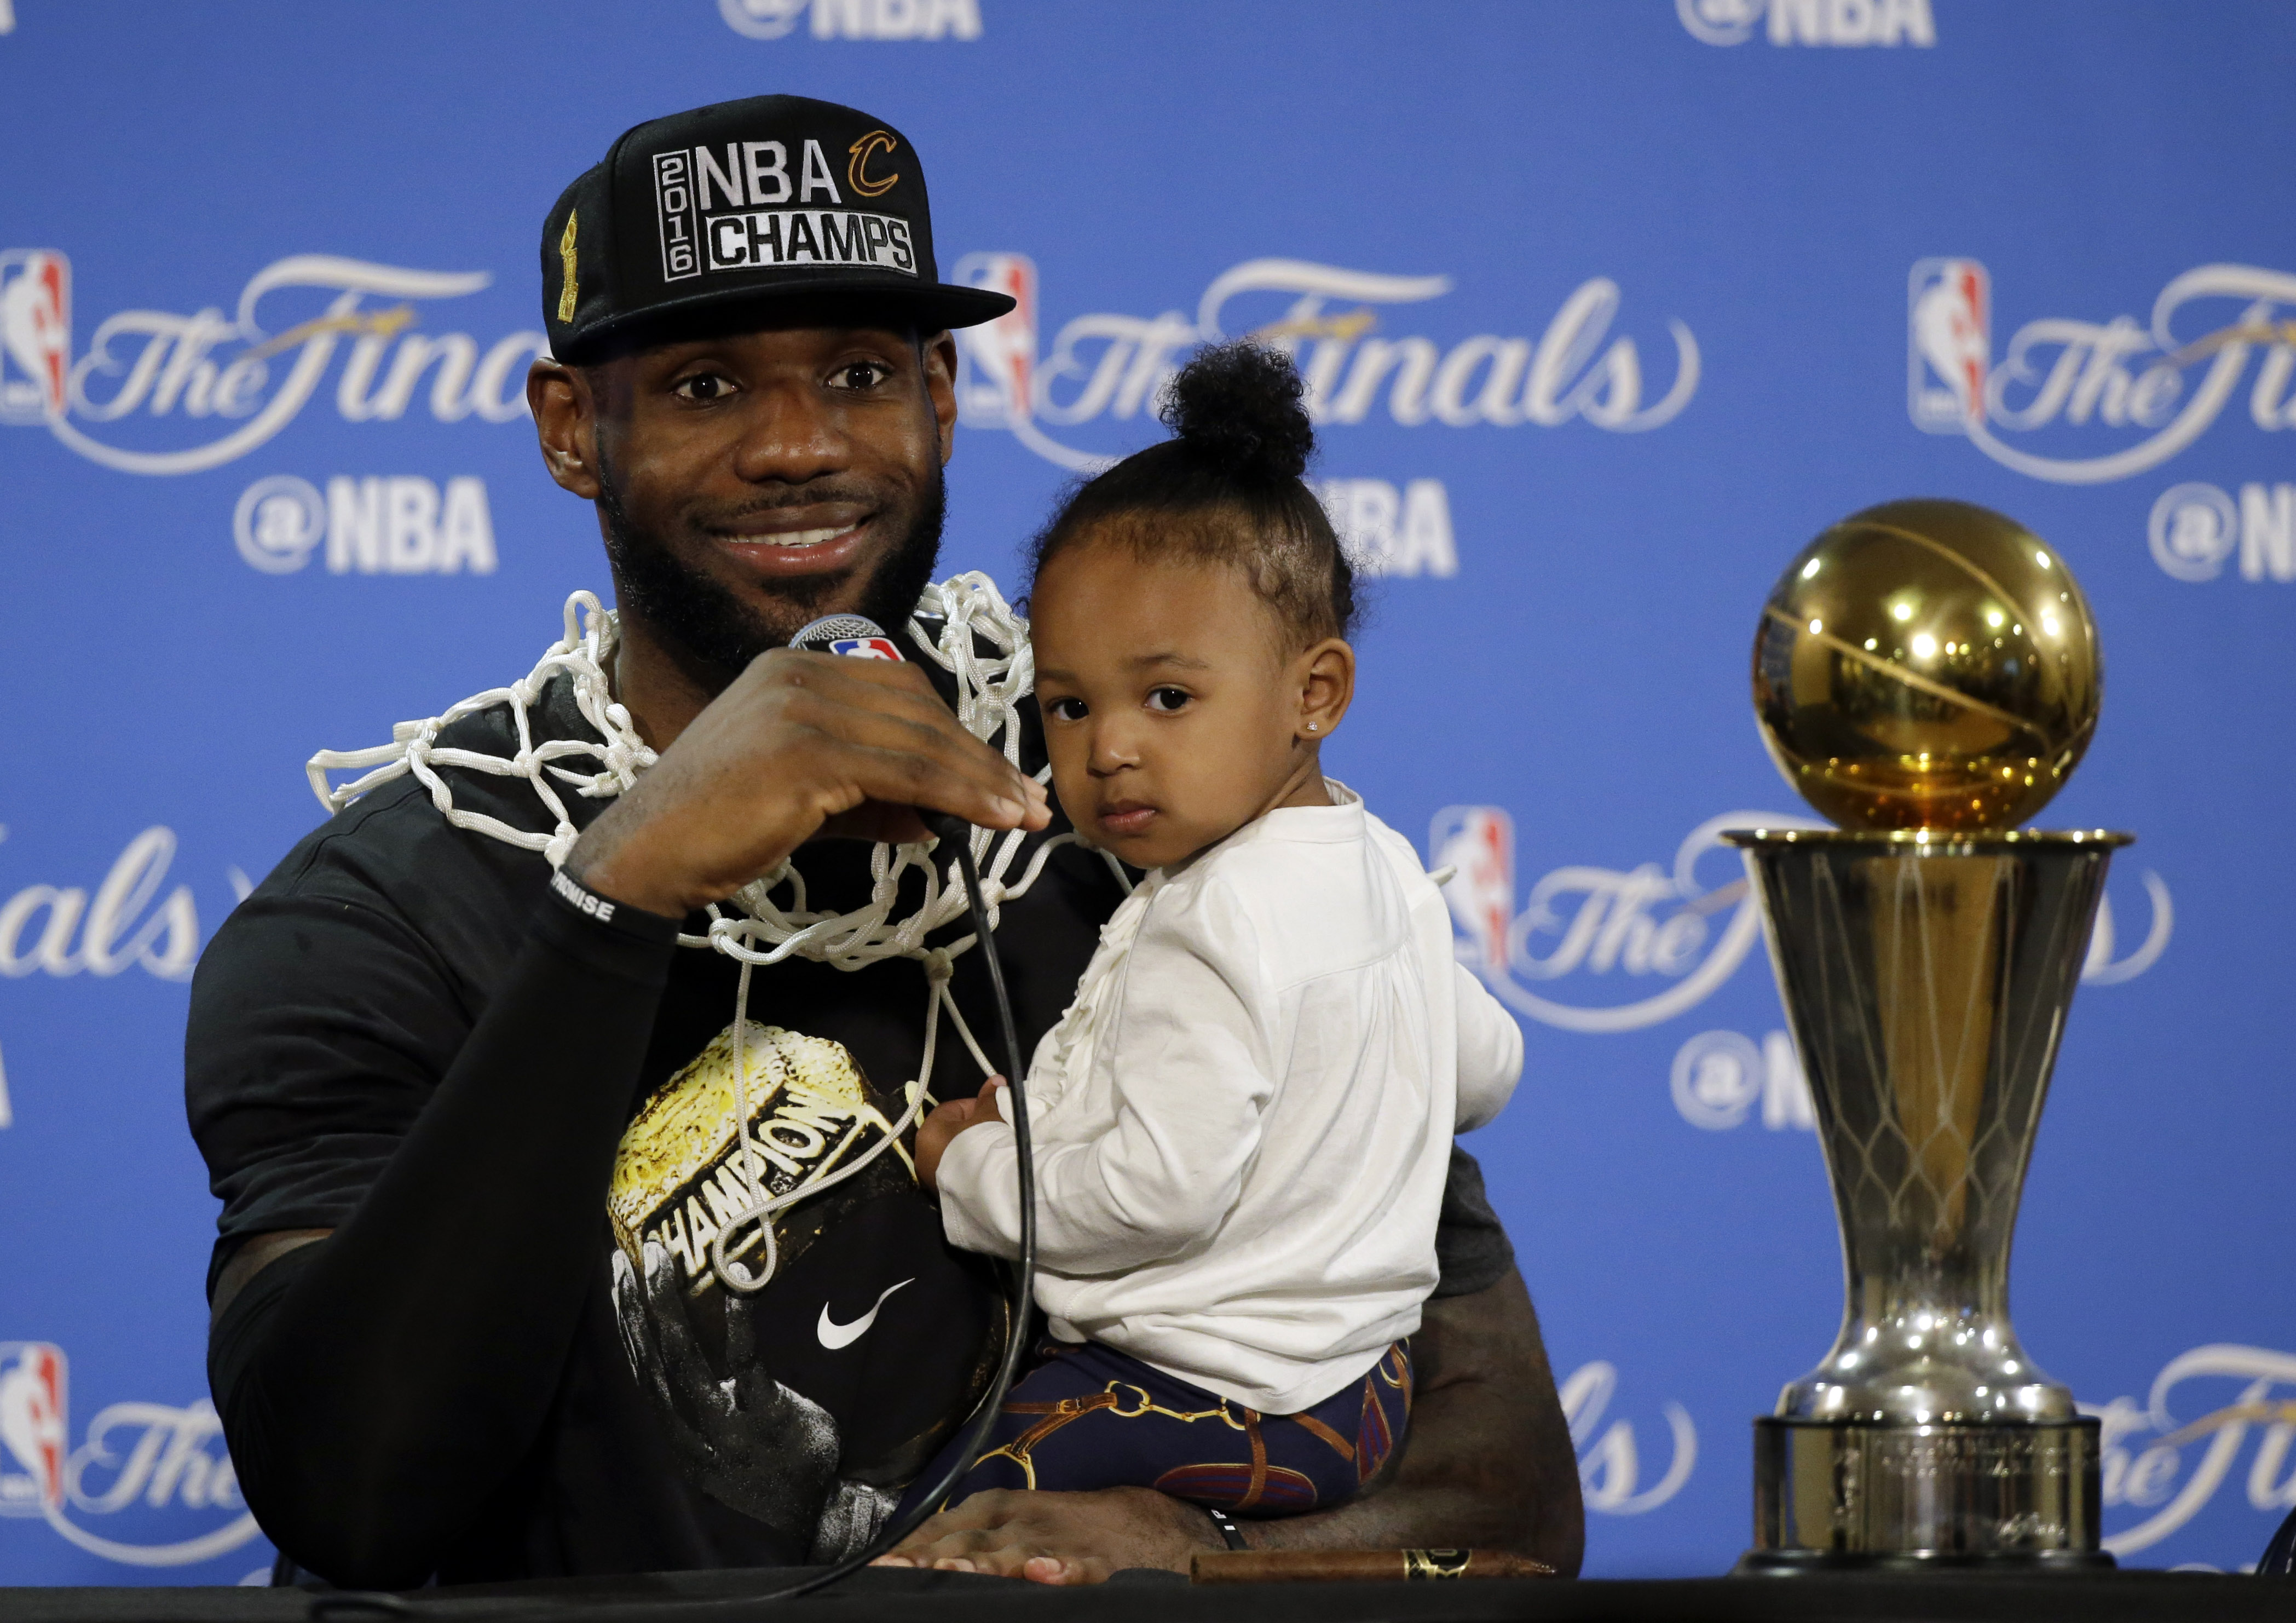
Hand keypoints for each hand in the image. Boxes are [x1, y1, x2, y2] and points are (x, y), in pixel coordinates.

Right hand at [568, 650, 1049, 916]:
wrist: (648, 855)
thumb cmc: (720, 829)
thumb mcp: (811, 803)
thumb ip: (872, 797)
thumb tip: (937, 816)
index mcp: (797, 667)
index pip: (902, 691)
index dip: (958, 735)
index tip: (1002, 777)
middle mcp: (800, 670)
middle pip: (919, 709)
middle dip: (979, 757)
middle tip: (1027, 800)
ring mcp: (801, 704)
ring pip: (920, 740)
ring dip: (980, 780)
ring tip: (1022, 815)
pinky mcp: (806, 749)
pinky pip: (905, 770)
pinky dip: (957, 795)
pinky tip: (989, 818)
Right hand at [608, 1240, 839, 1544]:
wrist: (812, 1511)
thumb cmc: (765, 1468)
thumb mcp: (718, 1446)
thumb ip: (696, 1409)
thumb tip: (682, 1359)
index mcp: (677, 1435)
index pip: (641, 1372)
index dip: (623, 1326)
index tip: (614, 1282)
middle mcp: (691, 1431)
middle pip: (653, 1360)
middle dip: (635, 1307)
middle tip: (627, 1258)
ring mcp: (727, 1424)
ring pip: (685, 1359)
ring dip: (667, 1307)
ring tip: (659, 1260)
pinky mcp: (766, 1414)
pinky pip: (746, 1362)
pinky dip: (738, 1322)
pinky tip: (736, 1285)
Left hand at [873, 1486, 1220, 1584]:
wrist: (1149, 1524)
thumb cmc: (1067, 1529)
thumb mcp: (1015, 1523)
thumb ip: (968, 1536)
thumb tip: (908, 1557)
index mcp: (1000, 1510)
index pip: (945, 1525)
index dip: (912, 1546)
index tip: (877, 1565)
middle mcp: (1023, 1522)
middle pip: (969, 1539)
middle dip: (933, 1555)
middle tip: (898, 1570)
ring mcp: (1060, 1541)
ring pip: (1015, 1553)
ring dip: (985, 1561)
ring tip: (955, 1570)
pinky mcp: (1098, 1563)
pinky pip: (1076, 1567)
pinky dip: (1059, 1569)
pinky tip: (1041, 1573)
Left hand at [914, 1076, 1005, 1191]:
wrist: (988, 1191)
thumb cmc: (983, 1147)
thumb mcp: (989, 1117)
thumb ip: (990, 1098)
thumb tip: (995, 1079)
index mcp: (929, 1130)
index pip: (952, 1108)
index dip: (976, 1107)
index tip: (993, 1112)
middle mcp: (922, 1153)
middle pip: (951, 1131)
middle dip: (972, 1128)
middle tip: (995, 1130)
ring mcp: (929, 1176)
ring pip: (952, 1152)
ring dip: (970, 1148)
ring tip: (992, 1150)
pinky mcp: (941, 1193)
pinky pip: (955, 1171)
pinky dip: (968, 1167)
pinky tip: (985, 1167)